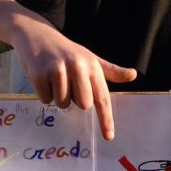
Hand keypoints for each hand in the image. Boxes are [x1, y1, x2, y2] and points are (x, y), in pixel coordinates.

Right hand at [10, 19, 136, 139]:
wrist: (37, 34)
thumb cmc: (66, 51)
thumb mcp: (89, 58)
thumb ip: (111, 71)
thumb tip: (133, 75)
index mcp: (92, 66)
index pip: (102, 97)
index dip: (106, 119)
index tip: (109, 136)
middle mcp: (77, 67)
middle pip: (82, 104)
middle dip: (74, 99)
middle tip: (68, 83)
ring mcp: (57, 69)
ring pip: (62, 103)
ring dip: (58, 96)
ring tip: (54, 78)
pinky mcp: (39, 73)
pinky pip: (45, 99)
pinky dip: (44, 93)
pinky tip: (43, 77)